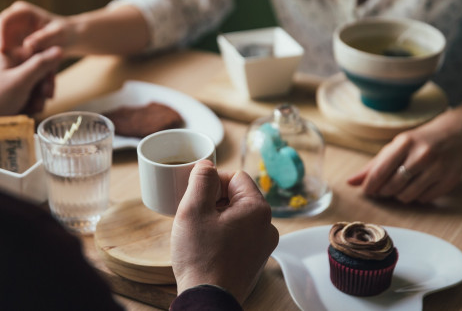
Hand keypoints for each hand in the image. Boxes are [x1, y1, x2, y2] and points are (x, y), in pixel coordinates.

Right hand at [0, 1, 71, 68]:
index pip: (3, 20)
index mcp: (21, 13)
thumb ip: (45, 38)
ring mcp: (4, 32)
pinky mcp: (3, 45)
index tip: (0, 48)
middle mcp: (9, 20)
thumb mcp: (58, 35)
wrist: (66, 39)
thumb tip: (29, 44)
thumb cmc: (64, 34)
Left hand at [0, 46, 61, 121]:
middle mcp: (7, 64)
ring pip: (32, 85)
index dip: (47, 72)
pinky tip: (25, 111)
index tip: (47, 87)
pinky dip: (27, 103)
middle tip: (41, 101)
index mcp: (8, 53)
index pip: (38, 55)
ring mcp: (6, 78)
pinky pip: (24, 94)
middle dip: (41, 89)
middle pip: (36, 72)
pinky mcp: (5, 92)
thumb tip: (58, 49)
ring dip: (36, 98)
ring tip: (31, 109)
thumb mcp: (22, 79)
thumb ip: (41, 64)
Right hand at [171, 160, 278, 302]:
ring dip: (217, 219)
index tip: (196, 197)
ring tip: (200, 234)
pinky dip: (223, 236)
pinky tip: (207, 247)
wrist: (208, 299)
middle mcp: (267, 226)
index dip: (212, 182)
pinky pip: (239, 236)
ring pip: (237, 217)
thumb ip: (201, 179)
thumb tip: (207, 165)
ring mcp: (263, 245)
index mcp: (257, 209)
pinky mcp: (255, 260)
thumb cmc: (201, 257)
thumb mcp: (193, 209)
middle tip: (195, 216)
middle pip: (237, 197)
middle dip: (214, 201)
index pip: (235, 177)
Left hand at [347, 111, 461, 202]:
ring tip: (402, 186)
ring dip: (399, 195)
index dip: (370, 185)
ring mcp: (439, 168)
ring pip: (407, 196)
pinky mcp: (450, 181)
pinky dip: (417, 197)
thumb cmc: (419, 141)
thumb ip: (373, 165)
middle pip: (392, 186)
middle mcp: (423, 155)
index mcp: (405, 143)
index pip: (380, 171)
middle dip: (384, 191)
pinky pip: (424, 199)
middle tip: (384, 188)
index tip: (367, 191)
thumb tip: (350, 182)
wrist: (456, 134)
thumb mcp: (396, 146)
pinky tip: (419, 185)